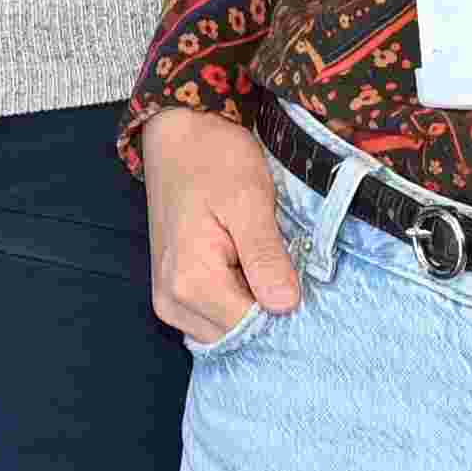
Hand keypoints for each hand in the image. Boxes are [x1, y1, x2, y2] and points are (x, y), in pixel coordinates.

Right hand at [139, 103, 302, 345]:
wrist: (177, 136)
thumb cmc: (213, 160)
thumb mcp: (249, 201)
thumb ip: (265, 256)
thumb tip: (286, 306)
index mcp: (191, 282)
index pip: (252, 328)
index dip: (283, 311)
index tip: (302, 282)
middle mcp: (172, 302)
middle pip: (237, 334)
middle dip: (267, 311)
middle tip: (287, 268)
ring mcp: (169, 302)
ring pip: (226, 331)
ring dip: (252, 307)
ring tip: (266, 265)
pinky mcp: (172, 294)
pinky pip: (213, 319)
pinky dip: (236, 303)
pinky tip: (249, 272)